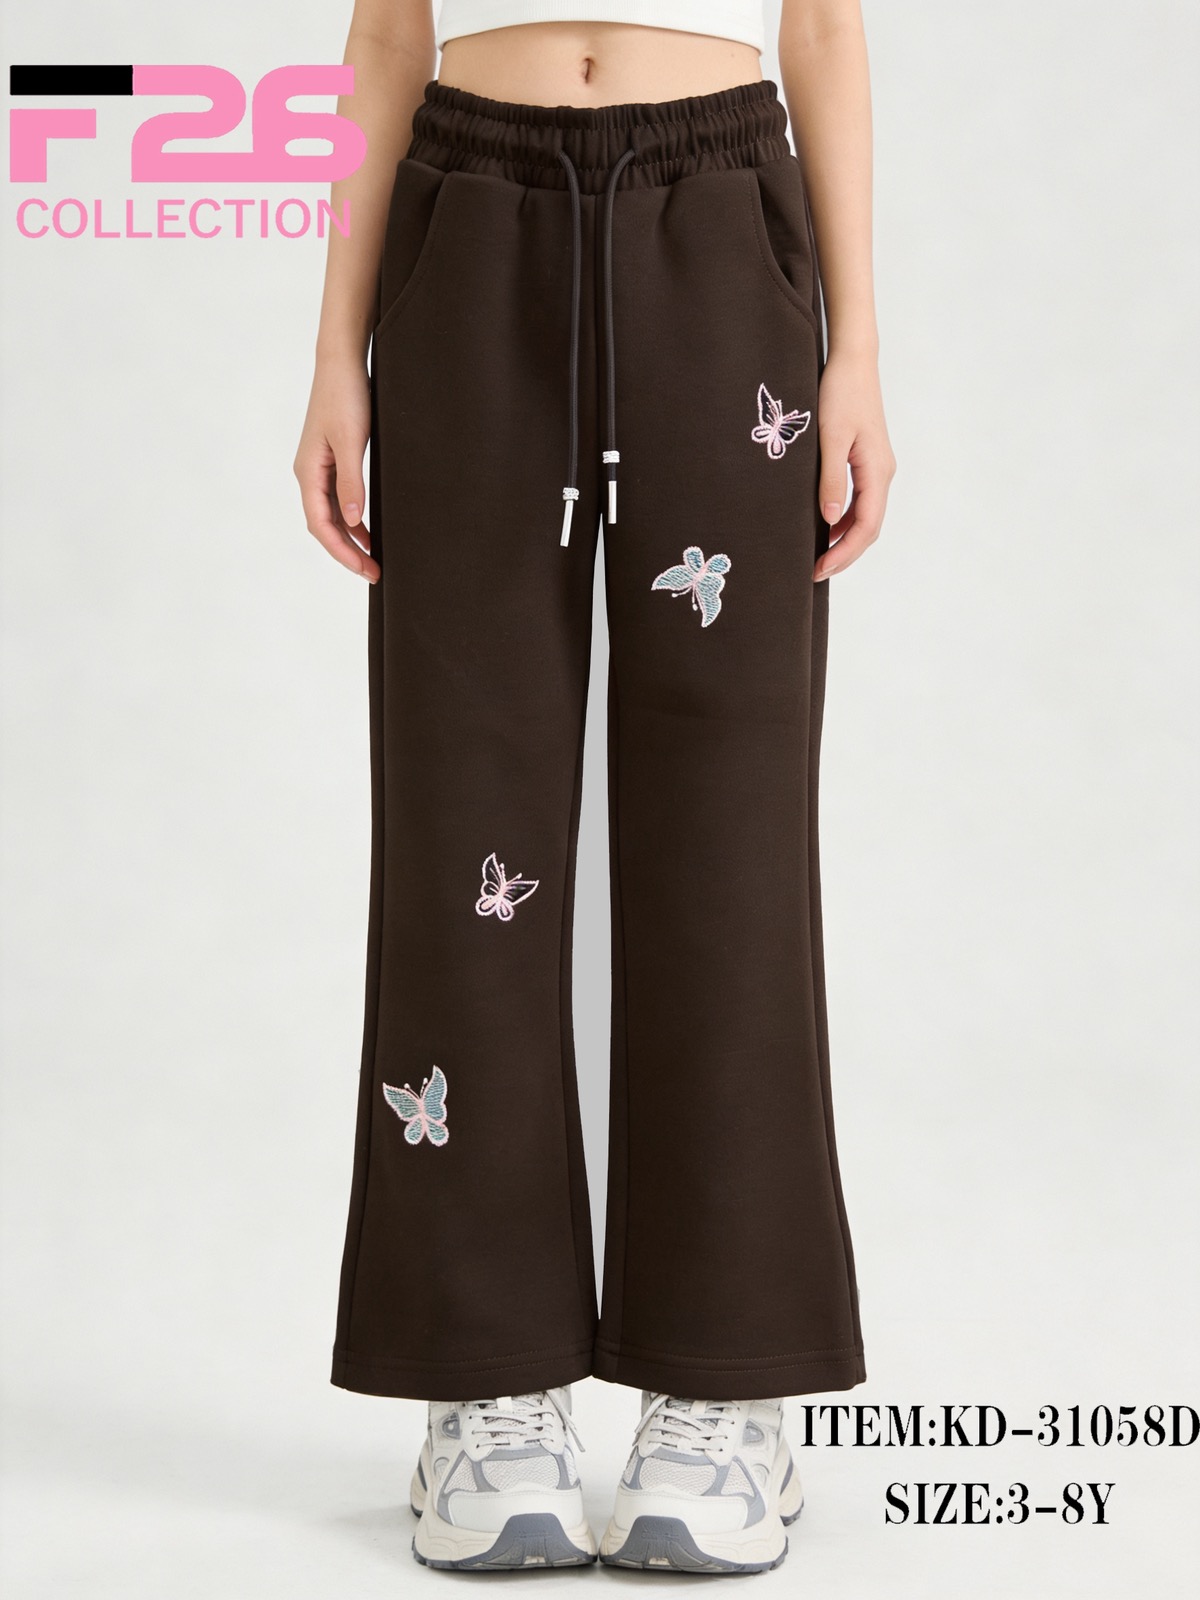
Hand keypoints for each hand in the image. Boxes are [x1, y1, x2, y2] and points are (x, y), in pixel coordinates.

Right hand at [293, 355, 378, 582]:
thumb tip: (353, 521)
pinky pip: (338, 500)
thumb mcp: (352, 441)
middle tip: (375, 574)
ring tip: (373, 560)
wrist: (342, 362)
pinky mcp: (331, 460)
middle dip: (348, 552)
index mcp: (308, 472)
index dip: (342, 552)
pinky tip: (368, 531)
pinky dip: (353, 520)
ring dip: (351, 539)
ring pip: (331, 515)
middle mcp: (309, 473)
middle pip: (325, 525)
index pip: (321, 525)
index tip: (364, 570)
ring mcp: (319, 468)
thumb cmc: (345, 396)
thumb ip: (352, 481)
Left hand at [812, 347, 895, 580]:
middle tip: (815, 573)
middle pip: (869, 527)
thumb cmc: (840, 393)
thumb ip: (831, 479)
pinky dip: (844, 521)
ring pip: (865, 516)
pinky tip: (825, 528)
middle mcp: (883, 473)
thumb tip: (830, 520)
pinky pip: (860, 501)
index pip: (866, 526)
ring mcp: (877, 468)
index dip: (844, 553)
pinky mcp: (867, 461)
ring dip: (844, 540)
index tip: (820, 569)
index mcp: (877, 471)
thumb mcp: (830, 437)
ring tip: (818, 557)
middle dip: (845, 554)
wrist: (853, 361)